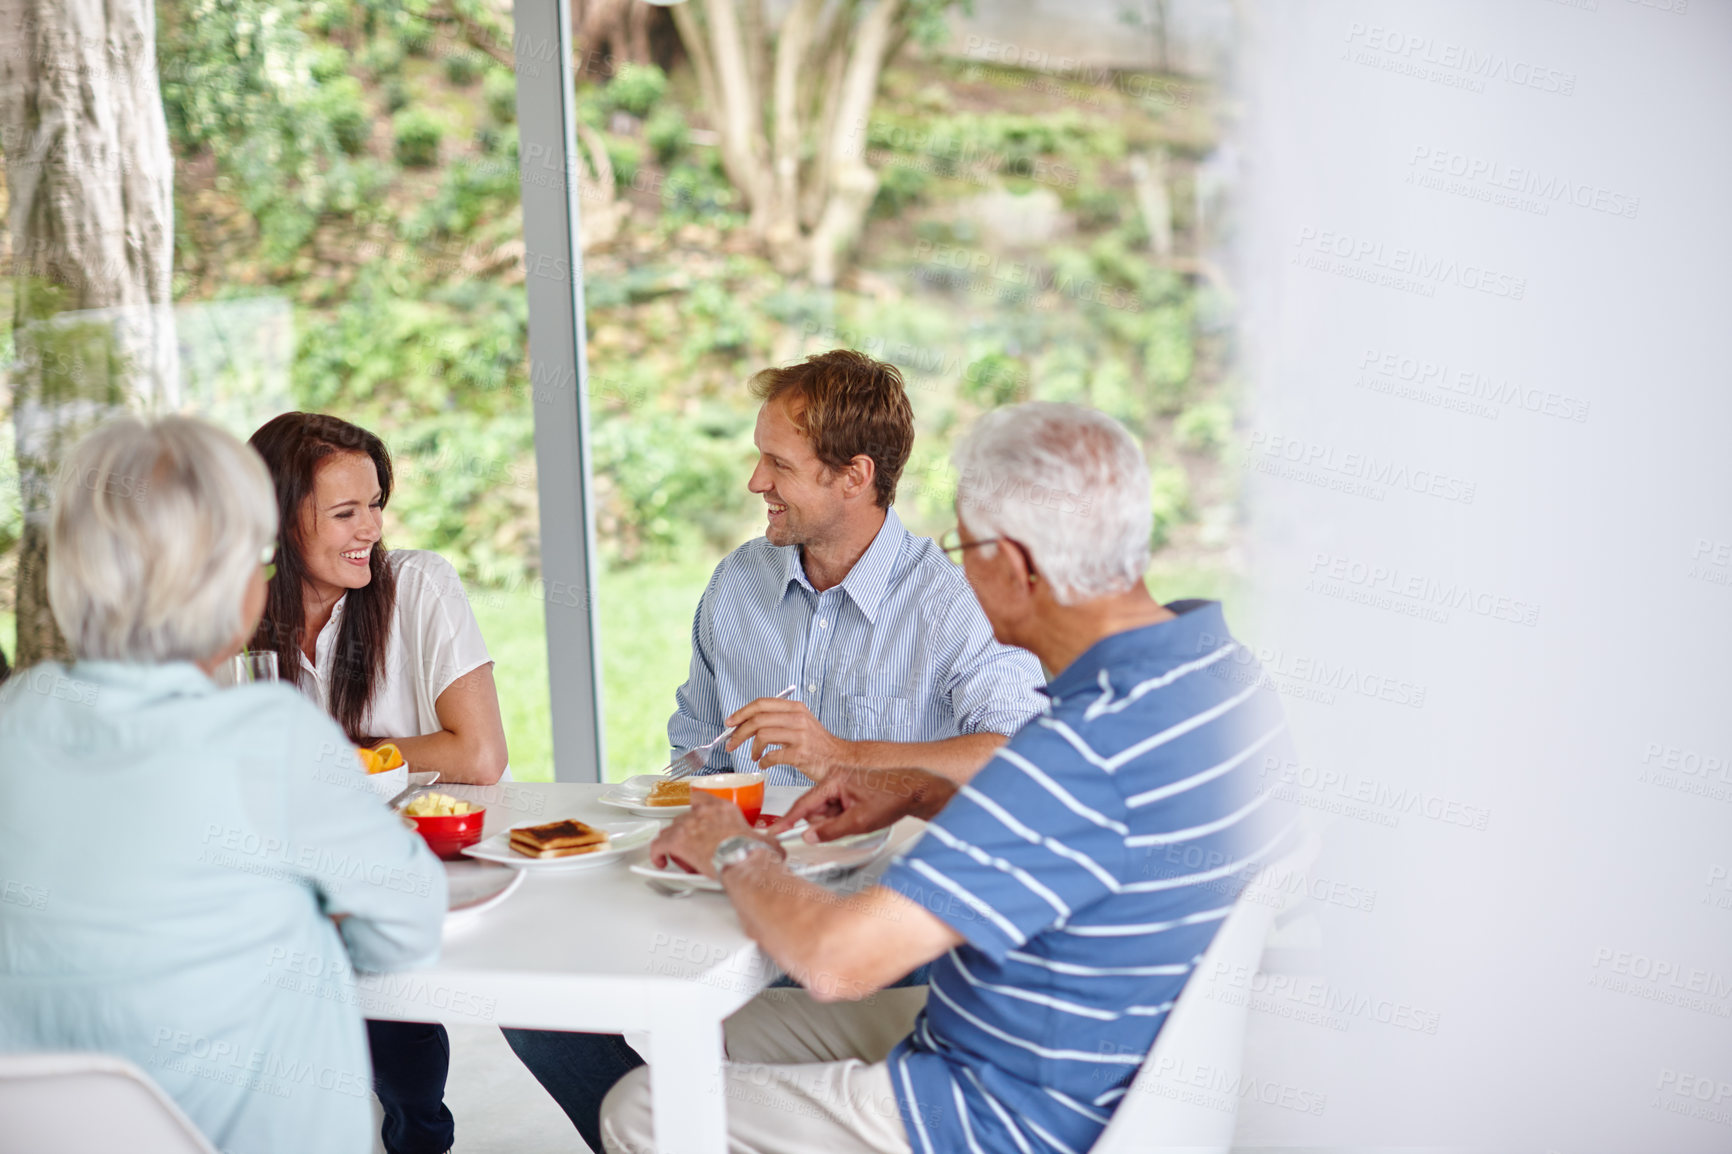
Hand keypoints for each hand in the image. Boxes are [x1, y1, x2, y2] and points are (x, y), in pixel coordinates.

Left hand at [650, 793, 784, 878]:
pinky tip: (660, 861)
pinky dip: (657, 853)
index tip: (696, 819)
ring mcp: (687, 826)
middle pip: (684, 818)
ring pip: (670, 831)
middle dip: (686, 832)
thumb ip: (767, 840)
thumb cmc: (751, 852)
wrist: (742, 861)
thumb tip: (775, 845)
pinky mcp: (676, 841)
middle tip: (692, 847)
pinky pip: (658, 845)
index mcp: (723, 808)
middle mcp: (702, 813)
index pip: (701, 799)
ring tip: (679, 857)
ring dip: (672, 844)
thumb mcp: (765, 841)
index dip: (696, 810)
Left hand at [724, 697, 850, 779]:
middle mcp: (798, 718)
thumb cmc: (818, 745)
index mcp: (796, 708)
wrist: (840, 760)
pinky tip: (765, 764)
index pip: (762, 704)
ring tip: (754, 755)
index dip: (741, 712)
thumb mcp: (801, 723)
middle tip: (731, 743)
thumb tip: (749, 723)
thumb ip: (779, 719)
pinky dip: (764, 761)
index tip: (730, 723)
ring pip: (762, 735)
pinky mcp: (801, 754)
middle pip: (758, 719)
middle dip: (739, 733)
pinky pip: (773, 756)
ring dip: (752, 748)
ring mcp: (800, 736)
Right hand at [767, 765, 954, 843]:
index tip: (774, 830)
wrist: (917, 790)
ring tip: (860, 818)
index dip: (788, 820)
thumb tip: (809, 836)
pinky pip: (838, 808)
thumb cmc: (893, 798)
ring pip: (827, 810)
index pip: (804, 802)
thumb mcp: (860, 821)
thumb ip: (830, 830)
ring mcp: (844, 783)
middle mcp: (836, 777)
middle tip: (849, 824)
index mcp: (834, 779)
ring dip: (838, 820)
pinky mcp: (851, 789)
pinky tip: (861, 816)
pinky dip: (845, 817)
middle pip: (815, 809)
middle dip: (827, 822)